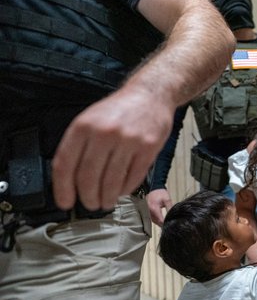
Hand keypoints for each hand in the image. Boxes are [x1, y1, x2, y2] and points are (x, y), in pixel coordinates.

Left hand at [51, 87, 173, 210]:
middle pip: (88, 177)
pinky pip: (133, 178)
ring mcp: (128, 140)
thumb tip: (70, 180)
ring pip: (111, 182)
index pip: (65, 164)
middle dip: (88, 197)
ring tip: (106, 201)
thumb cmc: (120, 110)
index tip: (65, 202)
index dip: (63, 188)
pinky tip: (122, 190)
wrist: (150, 95)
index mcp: (83, 126)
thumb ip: (79, 145)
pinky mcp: (148, 148)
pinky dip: (126, 189)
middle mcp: (104, 133)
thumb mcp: (91, 119)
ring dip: (107, 198)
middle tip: (90, 204)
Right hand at [146, 188, 172, 225]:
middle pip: (156, 222)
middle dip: (162, 224)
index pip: (160, 220)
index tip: (169, 225)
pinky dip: (156, 220)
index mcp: (154, 208)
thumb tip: (172, 215)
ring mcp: (148, 211)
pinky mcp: (147, 211)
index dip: (165, 223)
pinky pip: (152, 218)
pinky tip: (160, 220)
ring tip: (165, 224)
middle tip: (168, 226)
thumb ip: (170, 208)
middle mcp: (150, 211)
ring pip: (153, 221)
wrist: (153, 187)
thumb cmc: (160, 192)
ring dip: (159, 223)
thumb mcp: (167, 199)